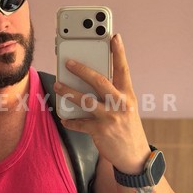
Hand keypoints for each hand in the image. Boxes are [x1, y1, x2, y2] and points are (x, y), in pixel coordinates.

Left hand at [54, 33, 149, 173]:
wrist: (134, 157)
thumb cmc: (127, 127)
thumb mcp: (127, 108)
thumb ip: (113, 94)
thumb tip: (90, 81)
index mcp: (128, 95)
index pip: (124, 69)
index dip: (119, 52)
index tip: (114, 36)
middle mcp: (121, 104)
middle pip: (99, 81)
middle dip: (82, 70)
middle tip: (68, 62)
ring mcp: (111, 118)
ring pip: (85, 100)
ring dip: (69, 92)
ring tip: (58, 86)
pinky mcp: (101, 131)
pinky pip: (80, 123)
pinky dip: (71, 121)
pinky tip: (64, 119)